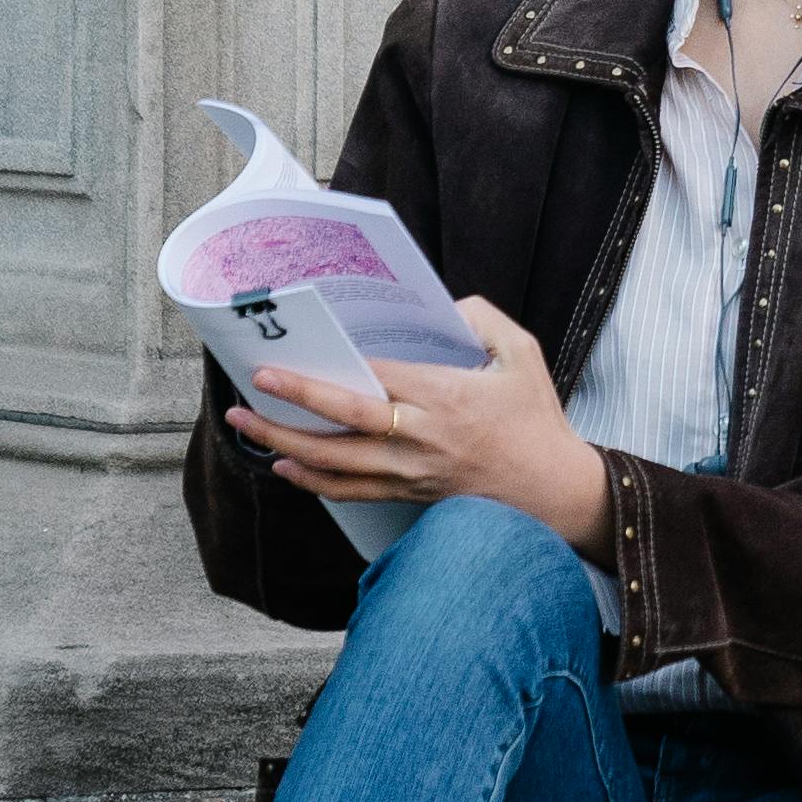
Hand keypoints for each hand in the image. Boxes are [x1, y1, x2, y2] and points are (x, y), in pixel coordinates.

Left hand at [231, 300, 611, 555]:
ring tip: (248, 427)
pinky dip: (313, 482)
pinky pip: (351, 492)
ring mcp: (412, 473)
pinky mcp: (410, 495)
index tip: (282, 364)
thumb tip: (447, 306)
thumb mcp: (522, 355)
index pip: (371, 383)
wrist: (554, 491)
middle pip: (341, 427)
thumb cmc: (537, 421)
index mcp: (444, 397)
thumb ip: (483, 319)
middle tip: (248, 392)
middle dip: (289, 409)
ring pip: (335, 465)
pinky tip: (286, 468)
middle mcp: (420, 438)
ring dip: (285, 447)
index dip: (322, 376)